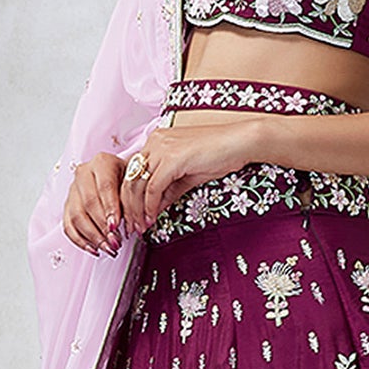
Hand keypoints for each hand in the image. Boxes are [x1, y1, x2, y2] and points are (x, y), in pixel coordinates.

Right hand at [62, 151, 126, 255]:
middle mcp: (83, 173)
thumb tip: (129, 225)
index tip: (116, 226)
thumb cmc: (128, 180)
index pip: (104, 186)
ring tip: (108, 248)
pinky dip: (80, 241)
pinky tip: (94, 249)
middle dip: (102, 227)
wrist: (118, 175)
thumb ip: (131, 200)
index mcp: (102, 162)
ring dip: (93, 236)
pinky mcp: (67, 206)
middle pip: (88, 203)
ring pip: (77, 216)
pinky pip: (68, 226)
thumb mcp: (134, 183)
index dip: (110, 208)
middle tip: (115, 241)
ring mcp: (73, 190)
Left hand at [120, 114, 265, 232]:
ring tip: (141, 227)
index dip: (129, 198)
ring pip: (137, 184)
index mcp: (156, 142)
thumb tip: (153, 210)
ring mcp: (161, 148)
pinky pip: (153, 187)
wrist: (240, 142)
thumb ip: (168, 191)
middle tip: (133, 227)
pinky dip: (150, 206)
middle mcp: (154, 142)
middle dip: (128, 207)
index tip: (133, 217)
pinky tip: (152, 218)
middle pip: (129, 179)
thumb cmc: (219, 155)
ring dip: (137, 210)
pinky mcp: (171, 158)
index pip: (132, 172)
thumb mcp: (187, 176)